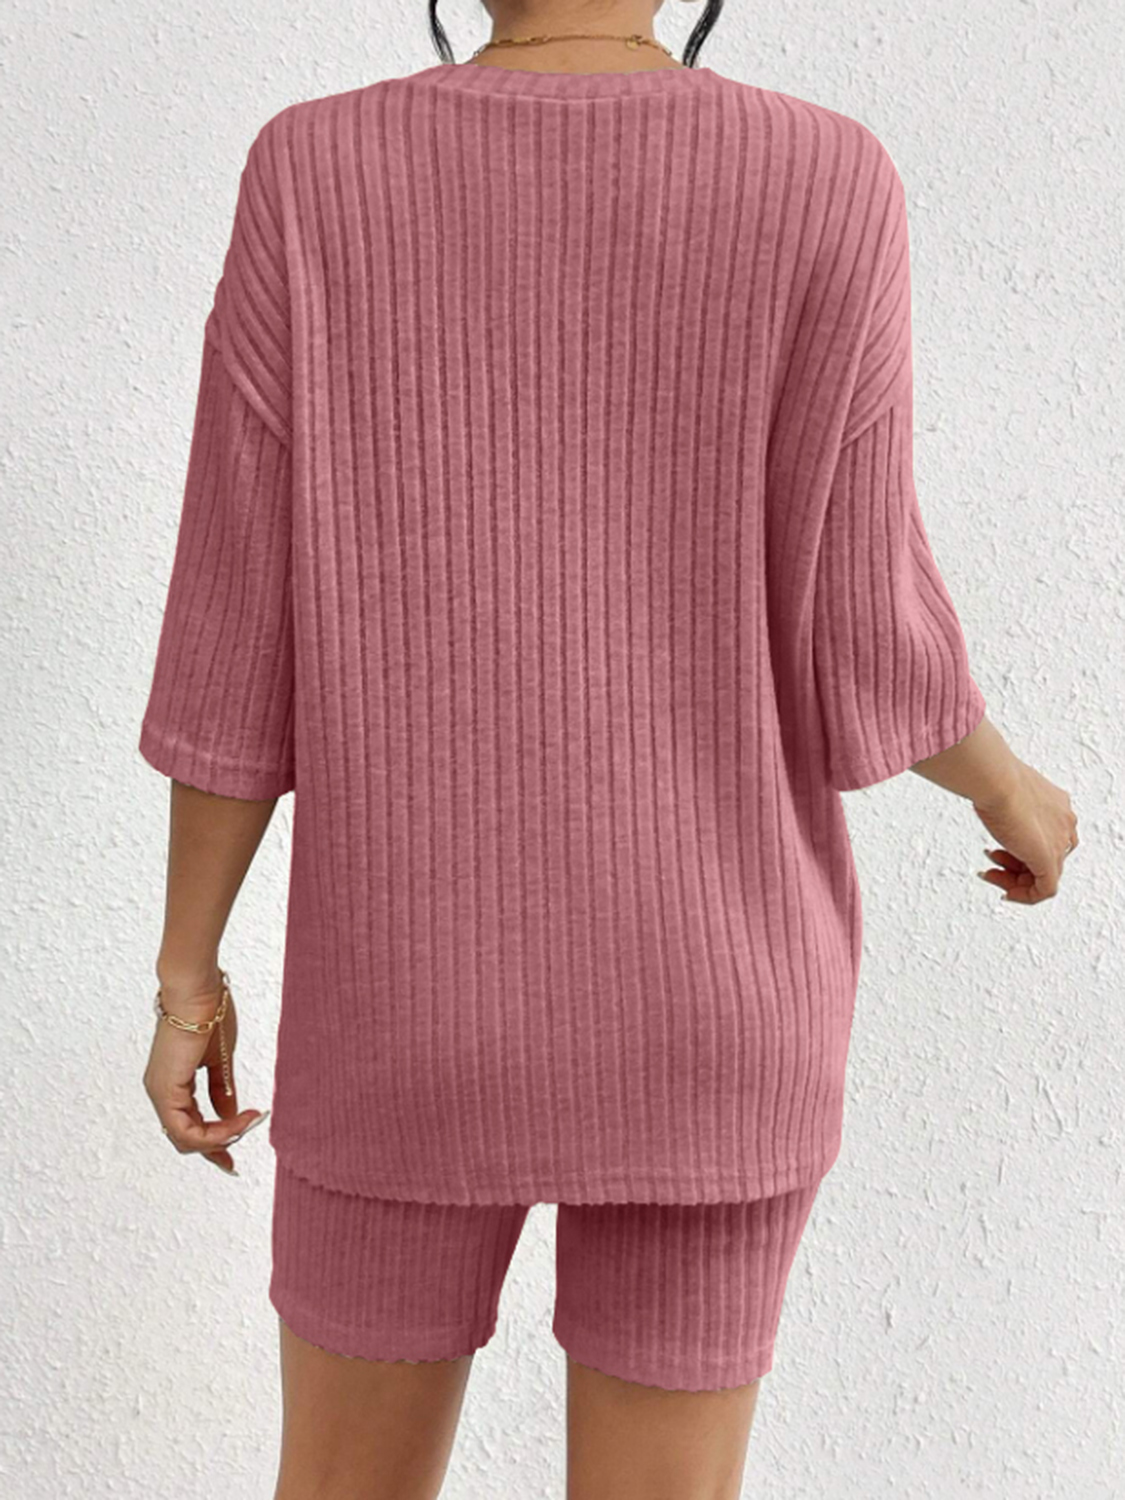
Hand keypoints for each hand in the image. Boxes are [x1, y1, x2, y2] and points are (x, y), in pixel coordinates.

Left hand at [144, 967, 265, 1173]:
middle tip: (241, 1149)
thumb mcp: (220, 1061)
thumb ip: (222, 1091)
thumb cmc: (209, 1013)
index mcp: (173, 1084)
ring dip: (220, 1138)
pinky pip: (186, 1129)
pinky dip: (213, 1132)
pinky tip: (238, 1120)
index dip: (214, 1143)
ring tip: (248, 1122)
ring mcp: (160, 1092)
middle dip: (217, 1146)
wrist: (197, 989)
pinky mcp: (165, 1090)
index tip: (236, 1150)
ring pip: (185, 1139)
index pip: (189, 1127)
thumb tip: (230, 1116)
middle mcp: (161, 1093)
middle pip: (186, 1139)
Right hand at [973, 763, 1078, 904]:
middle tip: (991, 867)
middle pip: (1046, 859)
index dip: (1020, 850)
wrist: (997, 780)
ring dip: (1013, 881)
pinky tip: (1006, 893)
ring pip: (1043, 876)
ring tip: (990, 874)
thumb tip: (993, 812)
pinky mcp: (1049, 859)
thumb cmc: (996, 781)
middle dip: (1014, 867)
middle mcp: (1064, 824)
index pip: (1047, 839)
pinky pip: (1045, 890)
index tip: (996, 853)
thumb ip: (1009, 808)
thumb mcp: (1005, 794)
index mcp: (1057, 806)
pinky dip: (1025, 896)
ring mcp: (1059, 841)